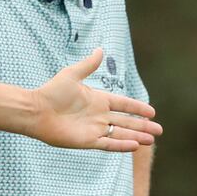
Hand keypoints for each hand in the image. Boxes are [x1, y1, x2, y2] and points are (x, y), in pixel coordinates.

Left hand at [34, 49, 162, 150]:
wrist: (37, 111)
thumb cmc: (52, 92)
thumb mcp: (72, 74)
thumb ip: (88, 65)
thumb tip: (100, 50)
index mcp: (98, 100)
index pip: (123, 104)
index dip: (137, 108)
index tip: (152, 112)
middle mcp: (98, 116)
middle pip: (126, 121)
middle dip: (143, 126)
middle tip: (160, 130)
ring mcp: (94, 129)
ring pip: (121, 134)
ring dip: (137, 136)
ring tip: (152, 140)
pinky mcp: (88, 141)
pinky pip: (109, 144)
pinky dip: (122, 145)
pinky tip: (135, 145)